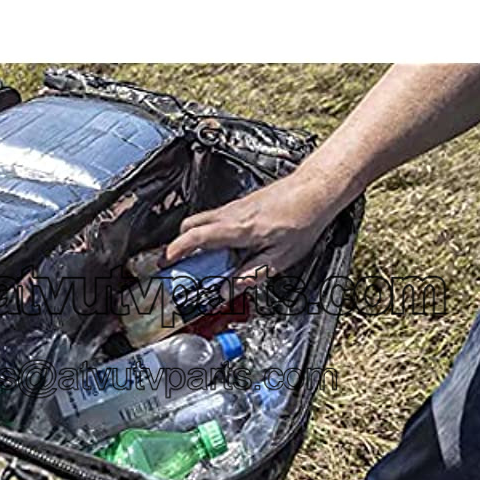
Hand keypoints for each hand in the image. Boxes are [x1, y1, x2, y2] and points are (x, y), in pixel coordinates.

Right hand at [164, 171, 337, 281]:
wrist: (315, 190)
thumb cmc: (303, 220)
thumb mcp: (280, 258)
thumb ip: (252, 274)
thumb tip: (229, 289)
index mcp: (239, 230)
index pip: (198, 237)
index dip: (177, 249)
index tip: (165, 261)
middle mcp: (232, 215)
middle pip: (191, 226)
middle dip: (178, 245)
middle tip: (177, 264)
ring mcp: (234, 207)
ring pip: (201, 220)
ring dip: (194, 239)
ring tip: (199, 260)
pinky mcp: (240, 205)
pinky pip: (215, 218)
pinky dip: (209, 233)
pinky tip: (222, 248)